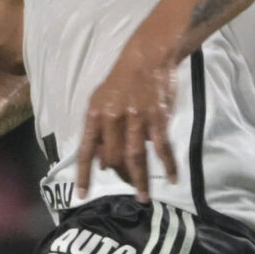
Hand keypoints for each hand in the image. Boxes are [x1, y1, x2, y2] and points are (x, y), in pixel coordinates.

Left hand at [76, 40, 176, 199]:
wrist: (147, 55)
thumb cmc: (122, 80)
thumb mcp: (101, 101)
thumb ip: (99, 131)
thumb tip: (101, 162)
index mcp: (95, 114)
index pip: (85, 150)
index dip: (84, 175)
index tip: (82, 195)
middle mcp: (113, 118)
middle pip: (113, 158)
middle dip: (120, 177)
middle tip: (130, 188)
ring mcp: (136, 119)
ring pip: (135, 158)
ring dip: (139, 181)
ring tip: (144, 197)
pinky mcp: (157, 118)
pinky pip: (161, 148)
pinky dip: (168, 165)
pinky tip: (172, 178)